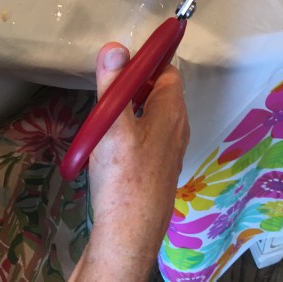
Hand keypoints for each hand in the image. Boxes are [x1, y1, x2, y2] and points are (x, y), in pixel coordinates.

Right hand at [69, 43, 188, 280]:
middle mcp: (177, 129)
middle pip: (160, 93)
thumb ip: (114, 85)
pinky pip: (147, 137)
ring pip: (152, 116)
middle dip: (136, 85)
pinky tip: (110, 144)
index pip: (169, 72)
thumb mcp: (113, 125)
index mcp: (172, 112)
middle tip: (110, 88)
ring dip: (131, 109)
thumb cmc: (123, 178)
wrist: (128, 234)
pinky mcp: (158, 169)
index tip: (125, 60)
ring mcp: (169, 151)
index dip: (149, 61)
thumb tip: (116, 47)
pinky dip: (131, 131)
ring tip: (106, 115)